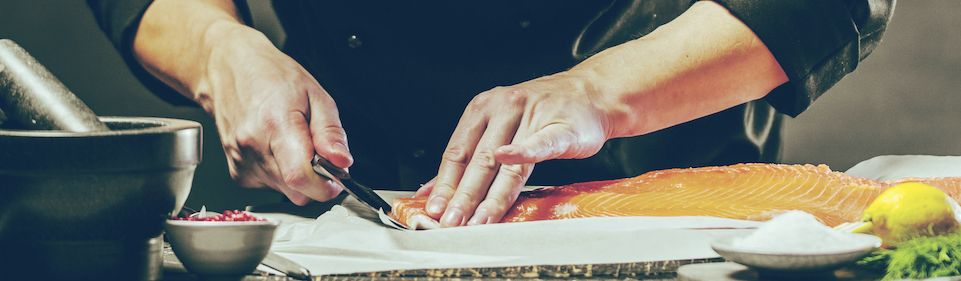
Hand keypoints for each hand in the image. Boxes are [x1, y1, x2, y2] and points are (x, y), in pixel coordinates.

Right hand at [133, 0, 350, 204]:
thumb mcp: (316, 95)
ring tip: (293, 142)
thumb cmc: (271, 76)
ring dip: (298, 176)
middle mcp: (253, 147)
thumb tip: (342, 161)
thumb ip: (331, 132)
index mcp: (275, 125)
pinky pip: (270, 187)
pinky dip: (281, 174)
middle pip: (296, 191)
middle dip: (316, 180)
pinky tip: (278, 149)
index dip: (326, 184)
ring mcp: (241, 161)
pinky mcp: (237, 171)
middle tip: (317, 152)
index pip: (300, 178)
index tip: (337, 175)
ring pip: (285, 192)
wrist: (230, 68)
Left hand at [416, 1, 788, 226]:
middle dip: (456, 198)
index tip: (424, 214)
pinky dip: (524, 153)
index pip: (456, 152)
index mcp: (489, 109)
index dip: (440, 186)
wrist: (610, 94)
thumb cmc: (563, 118)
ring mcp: (534, 111)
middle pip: (474, 159)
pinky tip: (509, 163)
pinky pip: (542, 141)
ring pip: (503, 158)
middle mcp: (506, 105)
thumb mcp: (519, 136)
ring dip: (485, 193)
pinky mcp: (567, 122)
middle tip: (441, 226)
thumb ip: (489, 162)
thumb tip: (456, 194)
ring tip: (469, 220)